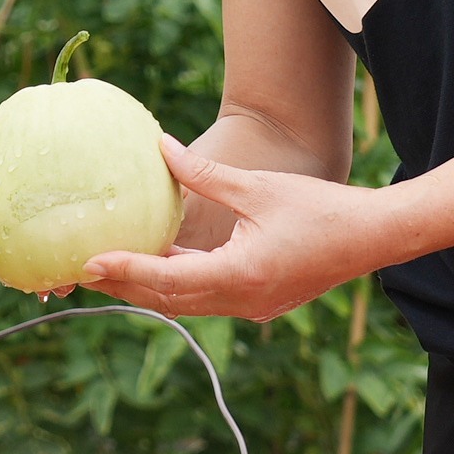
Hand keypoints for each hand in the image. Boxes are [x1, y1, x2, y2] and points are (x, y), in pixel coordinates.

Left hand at [78, 138, 395, 321]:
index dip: (125, 271)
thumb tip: (162, 146)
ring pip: (186, 302)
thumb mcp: (257, 187)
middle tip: (80, 272)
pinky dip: (178, 283)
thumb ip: (204, 172)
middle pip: (168, 300)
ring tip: (109, 269)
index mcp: (240, 275)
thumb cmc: (320, 209)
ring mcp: (251, 307)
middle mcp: (242, 300)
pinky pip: (207, 297)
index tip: (88, 263)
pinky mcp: (259, 302)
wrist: (373, 238)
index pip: (167, 279)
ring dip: (148, 288)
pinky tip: (159, 261)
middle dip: (124, 287)